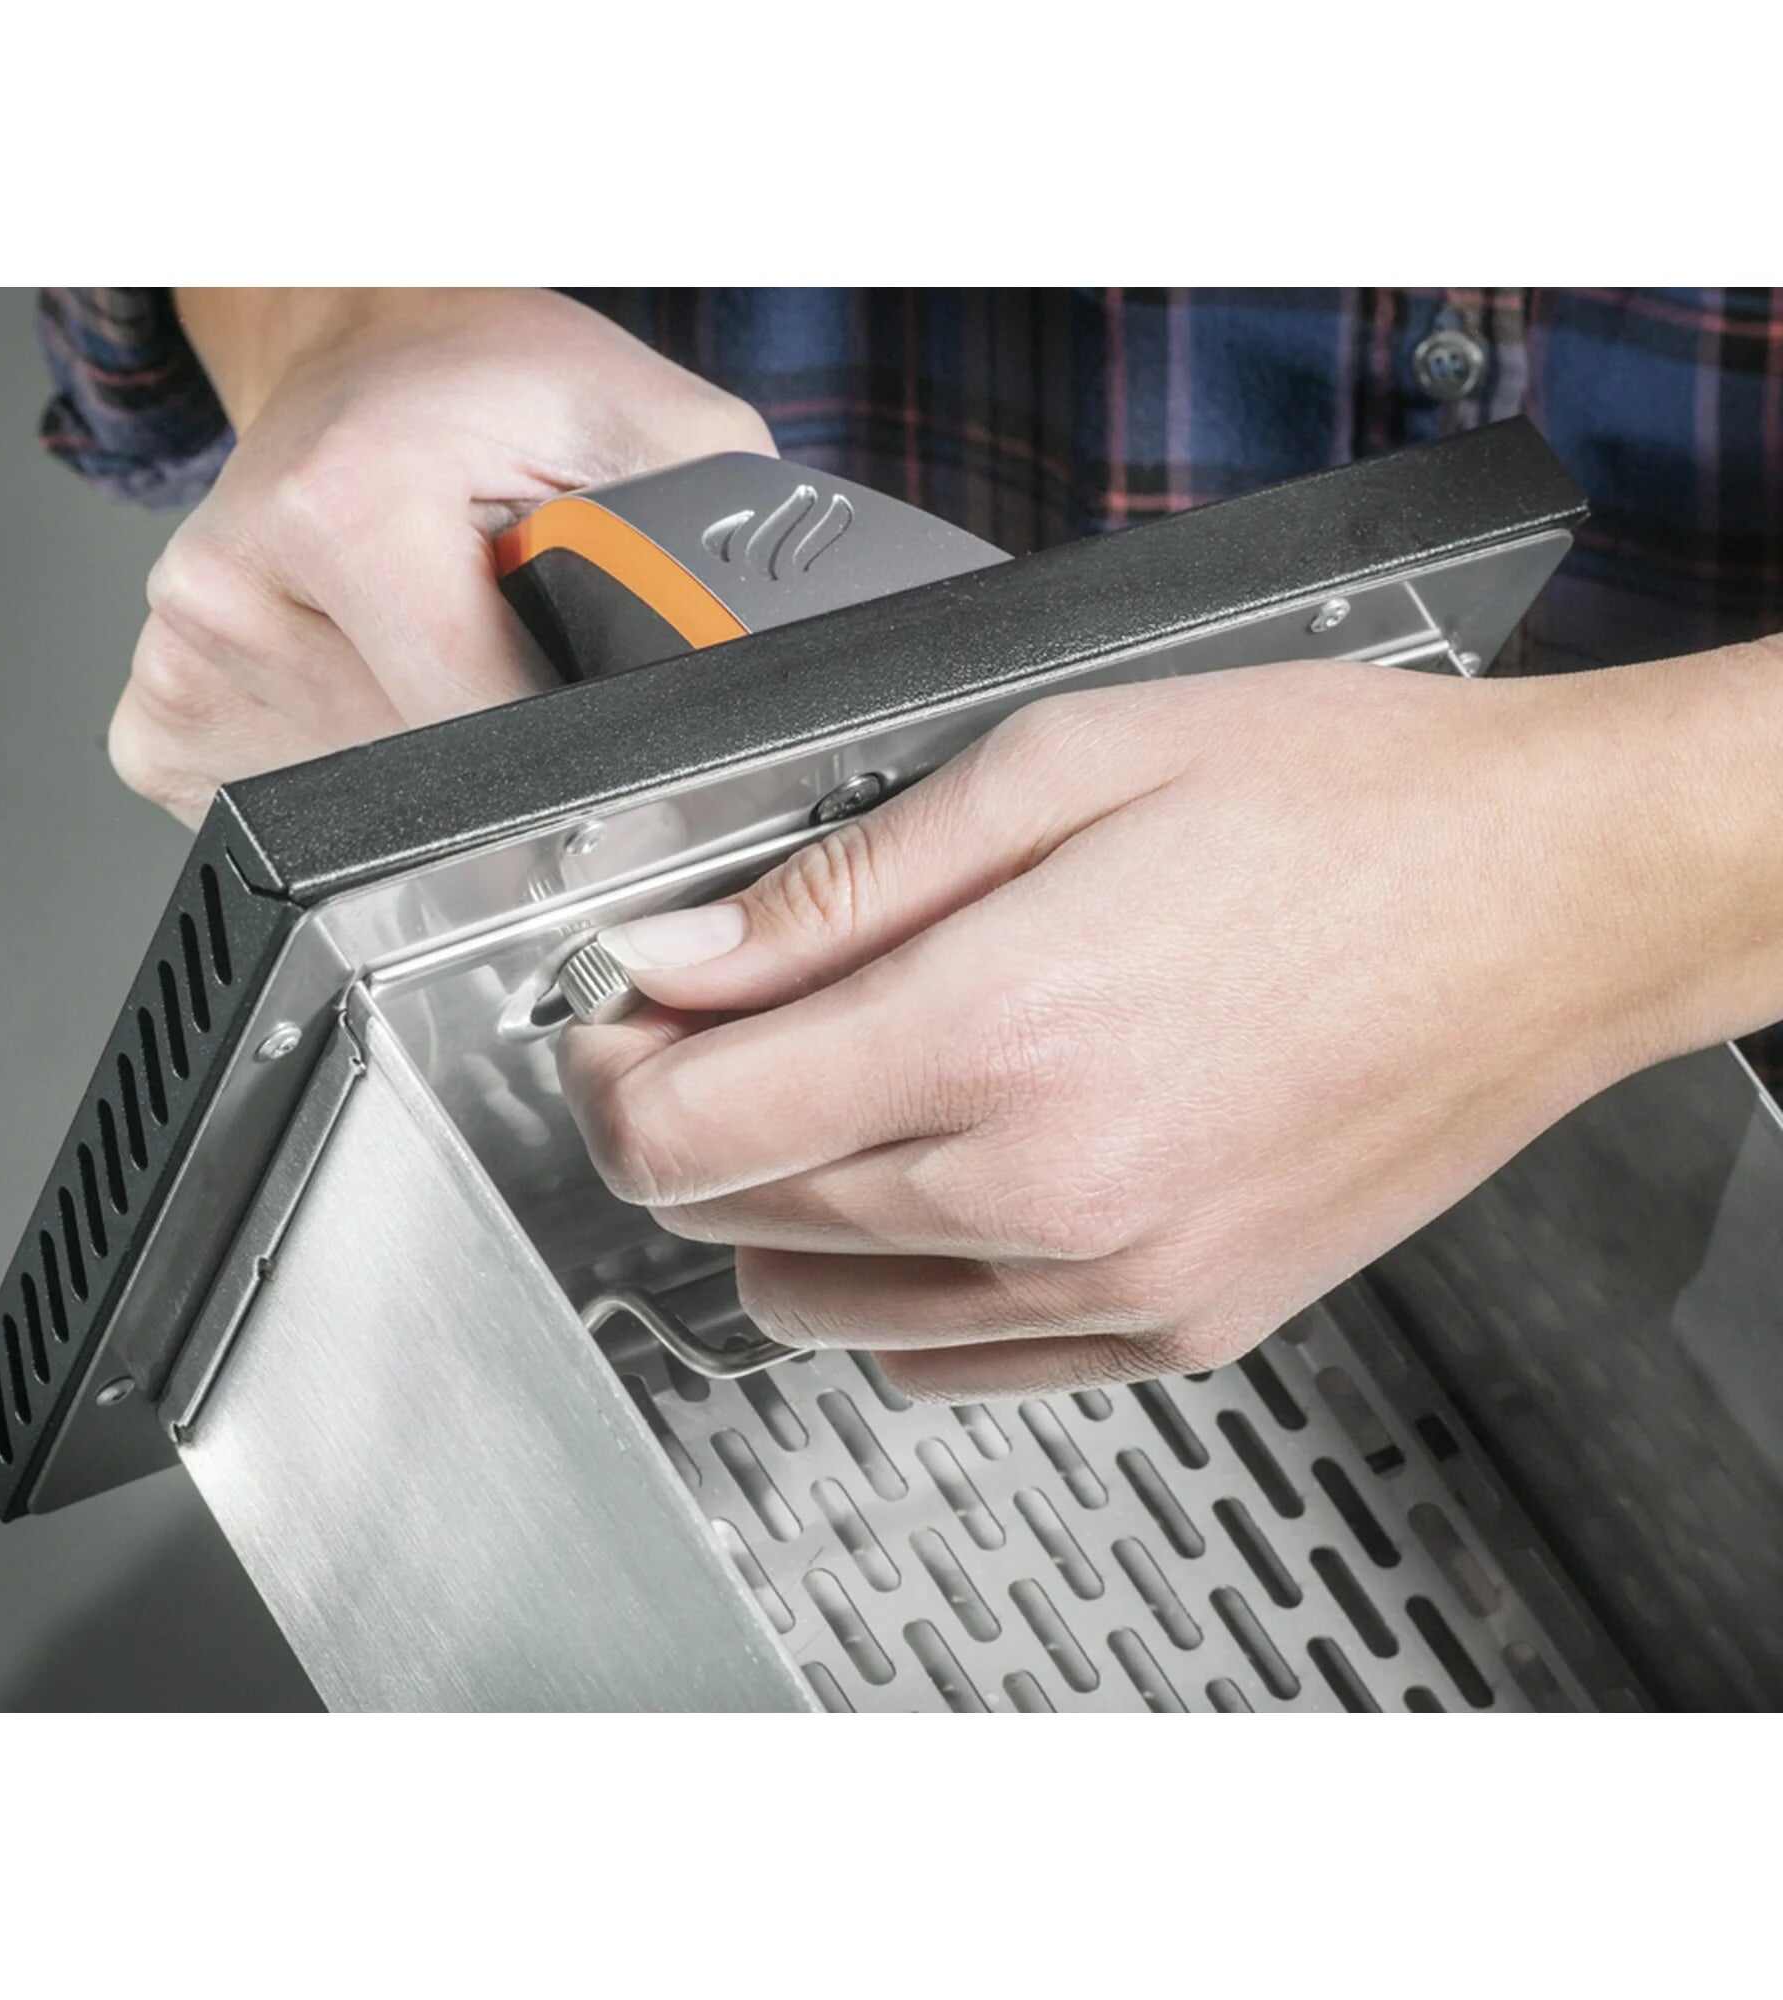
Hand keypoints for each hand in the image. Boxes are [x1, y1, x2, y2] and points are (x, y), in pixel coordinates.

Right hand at [109, 289, 773, 823]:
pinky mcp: (160, 719)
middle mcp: (239, 593)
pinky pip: (287, 815)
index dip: (575, 767)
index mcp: (348, 511)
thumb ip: (714, 552)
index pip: (493, 745)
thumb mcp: (653, 428)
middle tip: (521, 671)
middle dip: (501, 767)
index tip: (605, 752)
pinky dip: (354, 778)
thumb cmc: (494, 387)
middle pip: (423, 795)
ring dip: (426, 772)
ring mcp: (187, 665)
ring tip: (447, 657)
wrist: (365, 353)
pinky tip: (378, 687)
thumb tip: (758, 692)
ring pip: (359, 821)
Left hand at [560, 648, 1782, 1398]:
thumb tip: (682, 956)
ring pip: (824, 1312)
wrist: (1556, 896)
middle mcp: (1048, 1188)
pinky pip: (954, 1361)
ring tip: (840, 1092)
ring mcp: (1119, 1282)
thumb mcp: (1058, 767)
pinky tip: (940, 1188)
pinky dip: (896, 1288)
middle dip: (685, 1117)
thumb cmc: (1347, 808)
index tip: (620, 1016)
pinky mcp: (1185, 1324)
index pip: (685, 1130)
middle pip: (736, 1218)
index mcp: (998, 1030)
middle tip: (723, 1021)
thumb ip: (838, 885)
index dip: (608, 1070)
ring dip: (781, 1209)